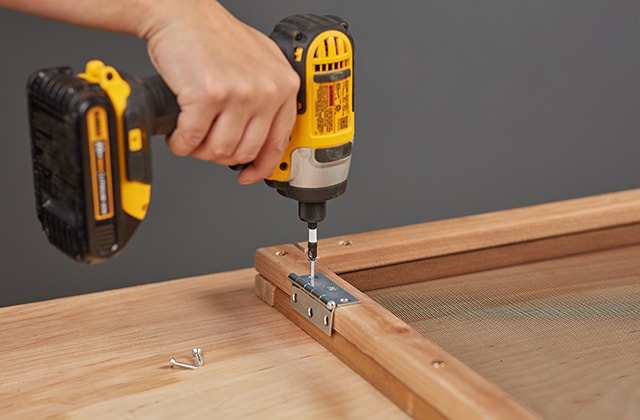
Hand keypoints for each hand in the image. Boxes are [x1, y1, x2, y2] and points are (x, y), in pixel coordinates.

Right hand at [142, 1, 298, 183]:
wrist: (181, 14)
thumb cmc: (214, 36)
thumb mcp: (259, 63)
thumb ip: (269, 97)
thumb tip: (265, 138)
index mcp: (284, 84)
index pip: (279, 142)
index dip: (262, 166)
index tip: (250, 174)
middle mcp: (266, 89)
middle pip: (245, 151)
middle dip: (220, 155)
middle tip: (207, 144)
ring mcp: (239, 93)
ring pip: (220, 150)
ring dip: (199, 151)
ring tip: (191, 135)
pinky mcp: (208, 95)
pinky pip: (192, 140)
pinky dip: (181, 143)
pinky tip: (178, 133)